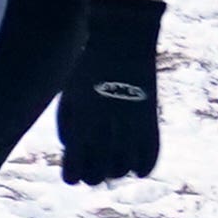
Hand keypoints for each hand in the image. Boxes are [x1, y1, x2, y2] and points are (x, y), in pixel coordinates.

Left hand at [58, 0, 162, 182]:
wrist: (121, 39)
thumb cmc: (88, 64)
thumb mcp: (70, 93)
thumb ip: (67, 123)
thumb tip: (70, 149)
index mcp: (81, 122)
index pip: (76, 166)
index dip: (73, 176)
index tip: (72, 178)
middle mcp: (106, 128)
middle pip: (100, 172)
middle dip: (94, 177)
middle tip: (92, 176)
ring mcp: (130, 125)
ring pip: (124, 167)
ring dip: (117, 171)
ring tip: (113, 167)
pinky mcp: (150, 118)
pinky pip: (150, 154)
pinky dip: (144, 166)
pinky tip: (138, 169)